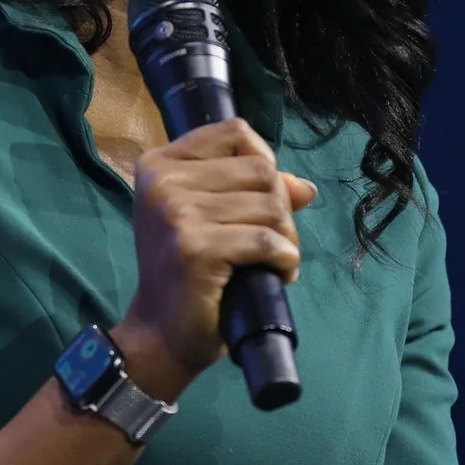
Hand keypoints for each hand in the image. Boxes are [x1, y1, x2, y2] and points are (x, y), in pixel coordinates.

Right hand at [113, 119, 316, 398]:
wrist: (161, 333)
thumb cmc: (188, 273)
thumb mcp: (212, 218)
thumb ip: (252, 192)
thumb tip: (304, 187)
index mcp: (160, 164)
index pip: (235, 132)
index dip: (262, 162)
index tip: (258, 200)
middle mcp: (162, 182)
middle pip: (260, 170)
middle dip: (281, 209)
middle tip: (272, 243)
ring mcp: (175, 213)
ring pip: (271, 206)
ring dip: (286, 238)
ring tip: (271, 262)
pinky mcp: (194, 248)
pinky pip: (267, 241)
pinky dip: (285, 259)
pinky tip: (276, 274)